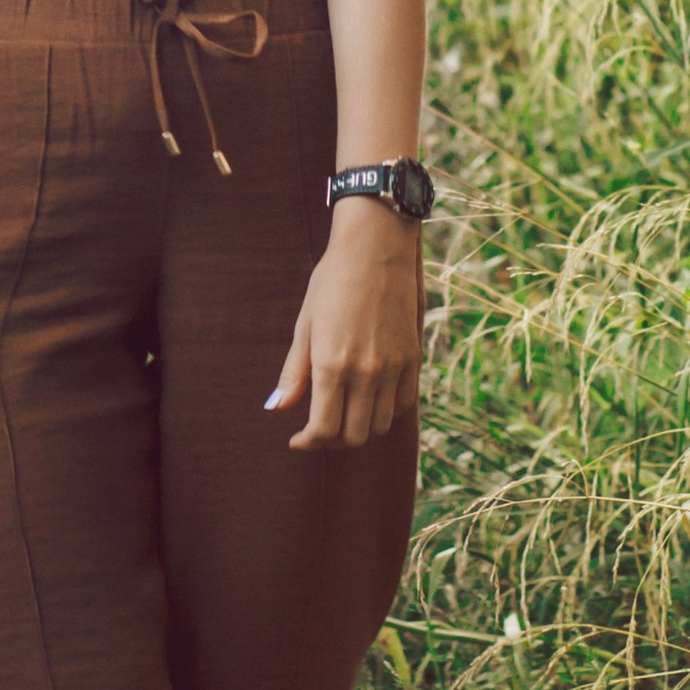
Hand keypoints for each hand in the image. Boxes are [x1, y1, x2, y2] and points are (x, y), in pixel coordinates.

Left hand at [269, 202, 421, 450]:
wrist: (376, 247)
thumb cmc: (332, 281)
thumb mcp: (305, 324)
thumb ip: (293, 372)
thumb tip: (276, 408)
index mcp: (333, 365)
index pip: (324, 430)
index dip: (308, 442)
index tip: (298, 439)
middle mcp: (366, 373)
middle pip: (354, 437)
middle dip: (332, 441)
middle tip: (318, 429)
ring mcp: (394, 367)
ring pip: (380, 425)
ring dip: (360, 428)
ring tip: (344, 413)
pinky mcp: (413, 358)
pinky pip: (403, 403)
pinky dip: (386, 410)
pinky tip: (370, 397)